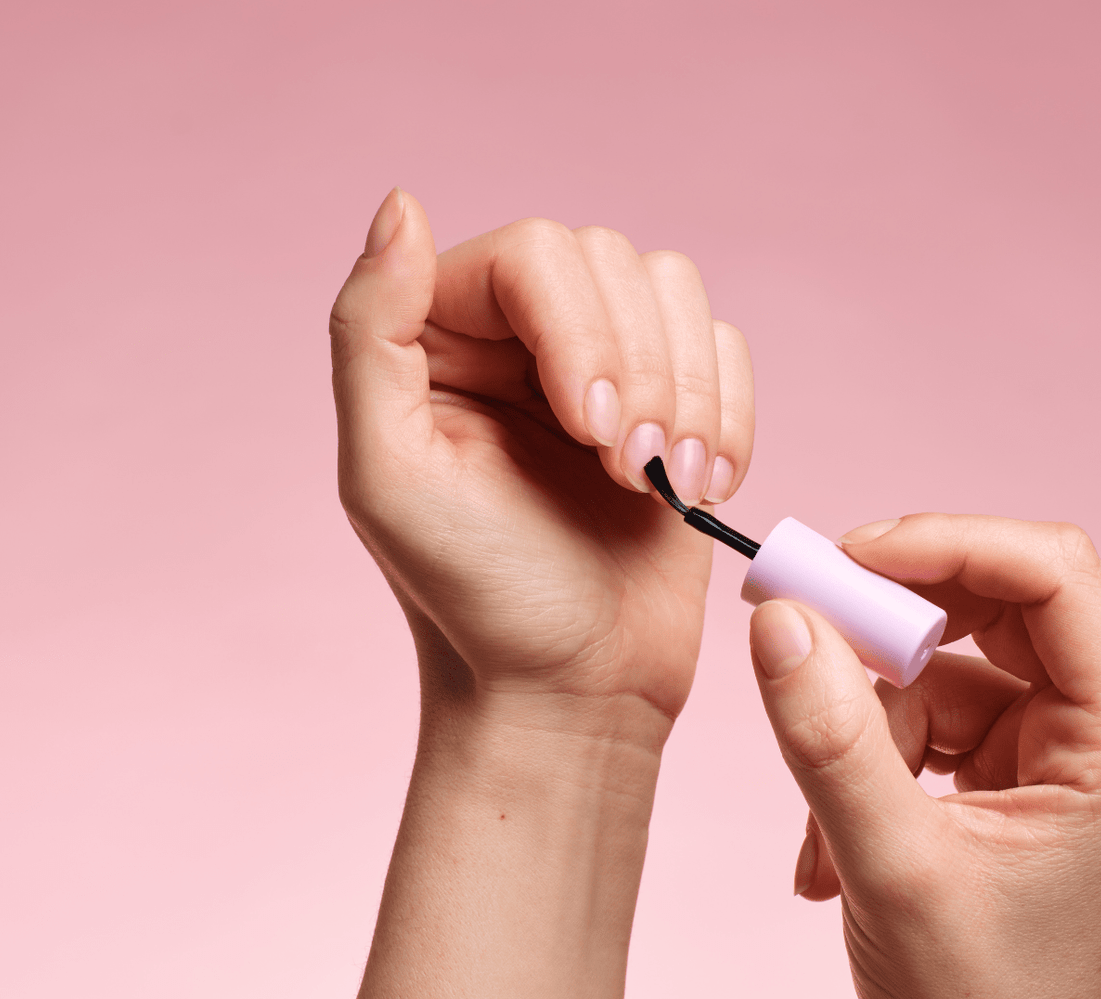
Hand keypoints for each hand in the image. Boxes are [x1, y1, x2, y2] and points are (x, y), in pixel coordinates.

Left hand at [329, 189, 753, 725]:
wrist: (573, 691)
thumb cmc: (479, 602)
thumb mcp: (387, 477)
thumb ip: (369, 333)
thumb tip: (399, 205)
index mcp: (440, 336)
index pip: (536, 254)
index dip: (582, 331)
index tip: (595, 437)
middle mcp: (520, 335)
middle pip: (615, 261)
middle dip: (642, 370)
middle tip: (628, 472)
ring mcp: (603, 366)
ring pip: (677, 291)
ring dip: (691, 393)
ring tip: (667, 483)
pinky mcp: (675, 406)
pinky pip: (726, 348)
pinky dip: (731, 414)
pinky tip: (700, 487)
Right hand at [748, 514, 1100, 998]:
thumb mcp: (890, 865)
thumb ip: (831, 737)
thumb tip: (780, 618)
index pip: (1053, 576)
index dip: (947, 545)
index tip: (845, 556)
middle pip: (992, 603)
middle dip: (888, 625)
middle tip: (798, 633)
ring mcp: (1056, 745)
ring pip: (941, 662)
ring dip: (866, 722)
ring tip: (829, 827)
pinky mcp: (1009, 766)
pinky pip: (924, 713)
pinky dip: (867, 758)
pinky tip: (835, 848)